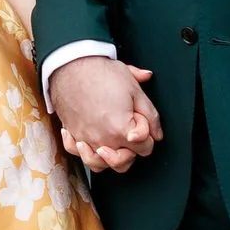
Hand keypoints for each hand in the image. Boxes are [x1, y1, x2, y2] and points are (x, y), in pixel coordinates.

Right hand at [51, 57, 161, 172]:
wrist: (72, 64)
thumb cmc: (102, 74)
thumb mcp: (135, 89)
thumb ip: (150, 114)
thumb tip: (157, 132)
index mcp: (121, 131)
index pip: (145, 148)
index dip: (148, 134)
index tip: (141, 120)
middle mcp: (102, 140)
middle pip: (123, 163)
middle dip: (132, 152)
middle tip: (131, 135)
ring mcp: (85, 139)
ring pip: (99, 165)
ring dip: (108, 159)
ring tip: (111, 147)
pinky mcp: (72, 133)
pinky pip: (76, 152)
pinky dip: (82, 150)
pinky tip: (88, 141)